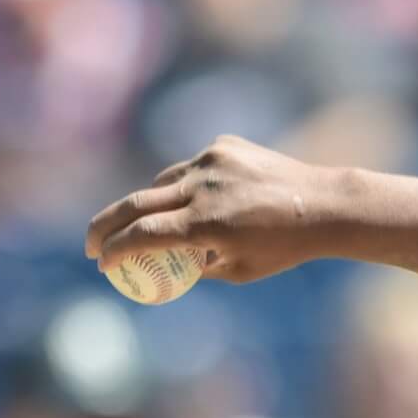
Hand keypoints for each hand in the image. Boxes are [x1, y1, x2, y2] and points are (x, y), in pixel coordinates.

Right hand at [86, 136, 340, 284]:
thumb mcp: (241, 270)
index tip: (102, 262)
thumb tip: (161, 265)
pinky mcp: (222, 146)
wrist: (325, 205)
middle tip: (92, 244)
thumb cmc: (285, 247)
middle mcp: (204, 189)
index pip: (144, 234)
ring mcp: (211, 162)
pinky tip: (210, 199)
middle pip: (136, 203)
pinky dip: (189, 185)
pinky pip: (191, 168)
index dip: (116, 249)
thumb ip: (197, 267)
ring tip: (159, 224)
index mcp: (208, 225)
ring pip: (162, 183)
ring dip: (151, 204)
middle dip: (106, 226)